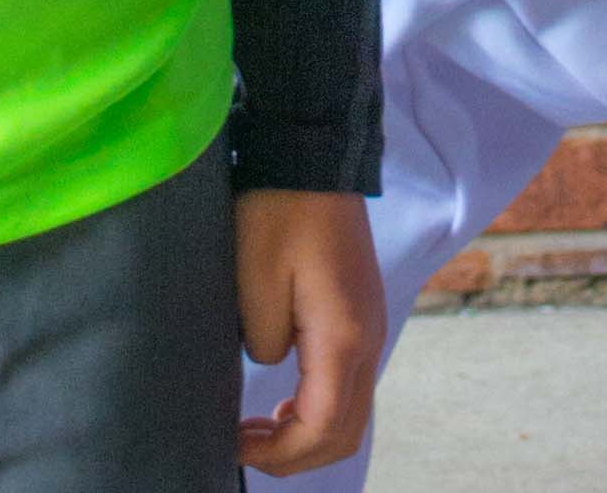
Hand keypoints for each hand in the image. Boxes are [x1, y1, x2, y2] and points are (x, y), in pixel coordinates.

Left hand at [234, 185, 382, 474]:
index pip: (320, 429)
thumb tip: (273, 364)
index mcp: (344, 337)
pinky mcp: (361, 311)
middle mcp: (369, 338)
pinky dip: (319, 408)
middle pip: (345, 432)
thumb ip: (263, 345)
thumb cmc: (277, 211)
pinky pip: (349, 383)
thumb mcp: (253, 283)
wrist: (312, 151)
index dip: (278, 455)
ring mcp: (371, 324)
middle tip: (245, 448)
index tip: (235, 447)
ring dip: (308, 434)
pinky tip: (285, 403)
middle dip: (295, 456)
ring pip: (351, 412)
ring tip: (259, 432)